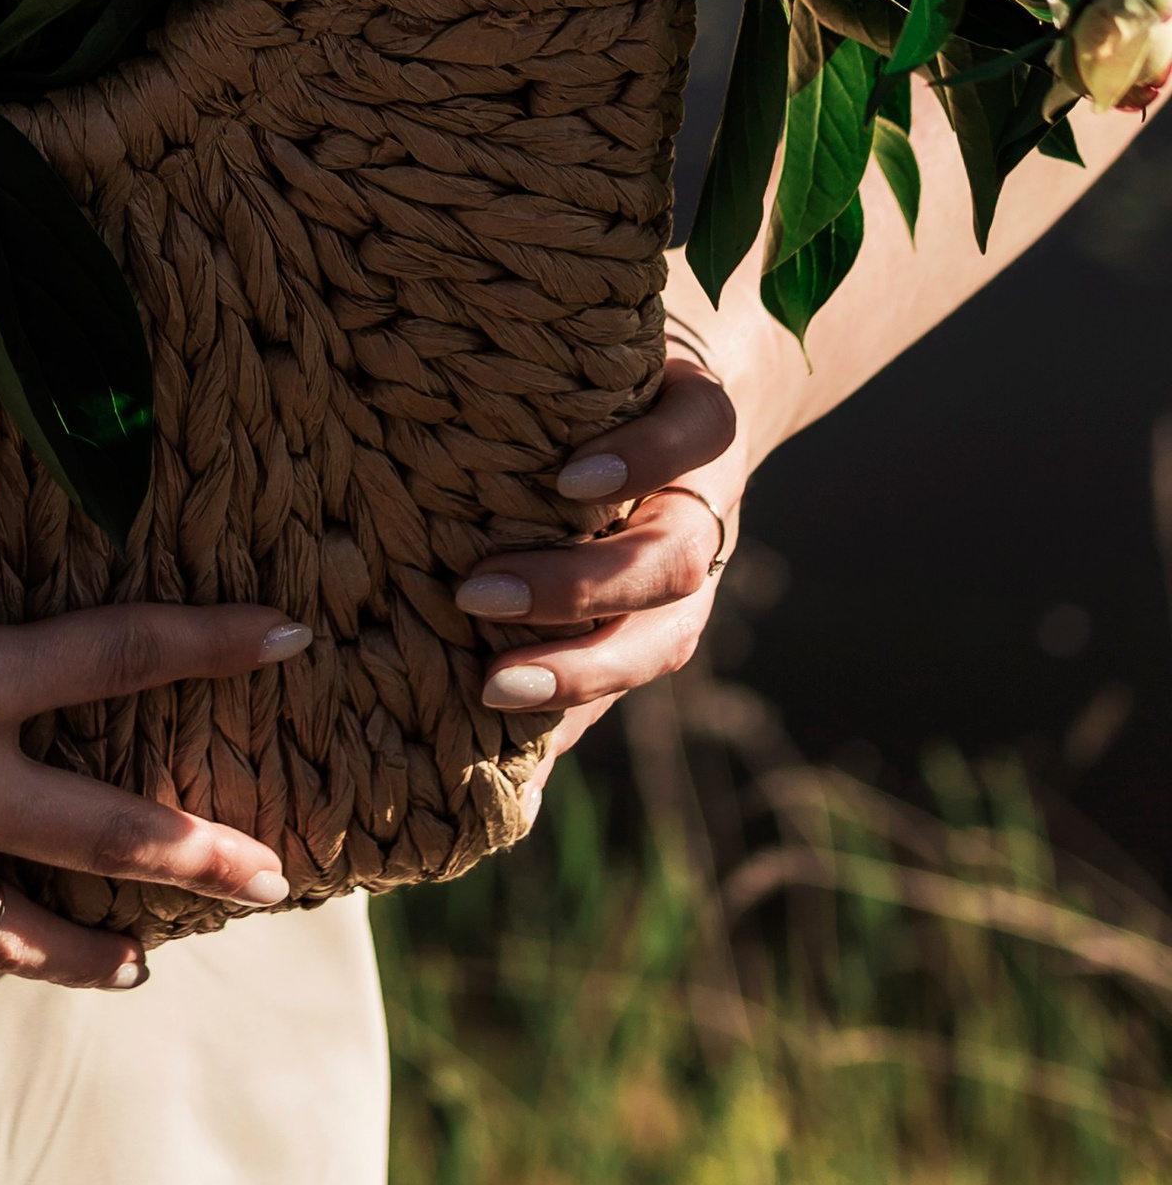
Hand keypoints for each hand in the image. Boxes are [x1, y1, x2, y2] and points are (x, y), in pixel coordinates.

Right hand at [452, 349, 745, 763]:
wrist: (701, 373)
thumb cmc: (618, 485)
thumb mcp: (592, 574)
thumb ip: (556, 674)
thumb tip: (509, 812)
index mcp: (668, 602)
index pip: (634, 662)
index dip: (571, 689)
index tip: (486, 693)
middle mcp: (693, 553)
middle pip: (663, 627)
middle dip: (573, 652)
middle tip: (479, 644)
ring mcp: (704, 484)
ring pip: (679, 556)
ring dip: (591, 581)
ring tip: (497, 580)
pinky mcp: (704, 403)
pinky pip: (694, 438)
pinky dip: (642, 462)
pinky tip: (576, 476)